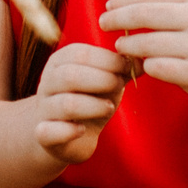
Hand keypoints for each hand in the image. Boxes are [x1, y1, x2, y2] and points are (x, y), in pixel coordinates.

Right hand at [30, 43, 128, 166]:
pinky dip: (68, 131)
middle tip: (119, 86)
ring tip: (109, 107)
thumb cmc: (88, 99)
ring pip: (65, 104)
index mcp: (61, 61)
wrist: (63, 134)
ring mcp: (44, 109)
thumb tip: (143, 58)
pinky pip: (49, 131)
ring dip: (93, 106)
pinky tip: (82, 130)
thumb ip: (122, 69)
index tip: (128, 69)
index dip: (109, 60)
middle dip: (101, 80)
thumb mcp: (106, 81)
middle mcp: (48, 82)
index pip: (81, 54)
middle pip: (70, 76)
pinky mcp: (43, 134)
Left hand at [101, 0, 187, 116]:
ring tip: (121, 46)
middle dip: (118, 17)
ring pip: (147, 42)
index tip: (109, 5)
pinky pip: (156, 66)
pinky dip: (145, 65)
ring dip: (127, 44)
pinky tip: (142, 65)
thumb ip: (160, 3)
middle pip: (144, 14)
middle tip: (102, 22)